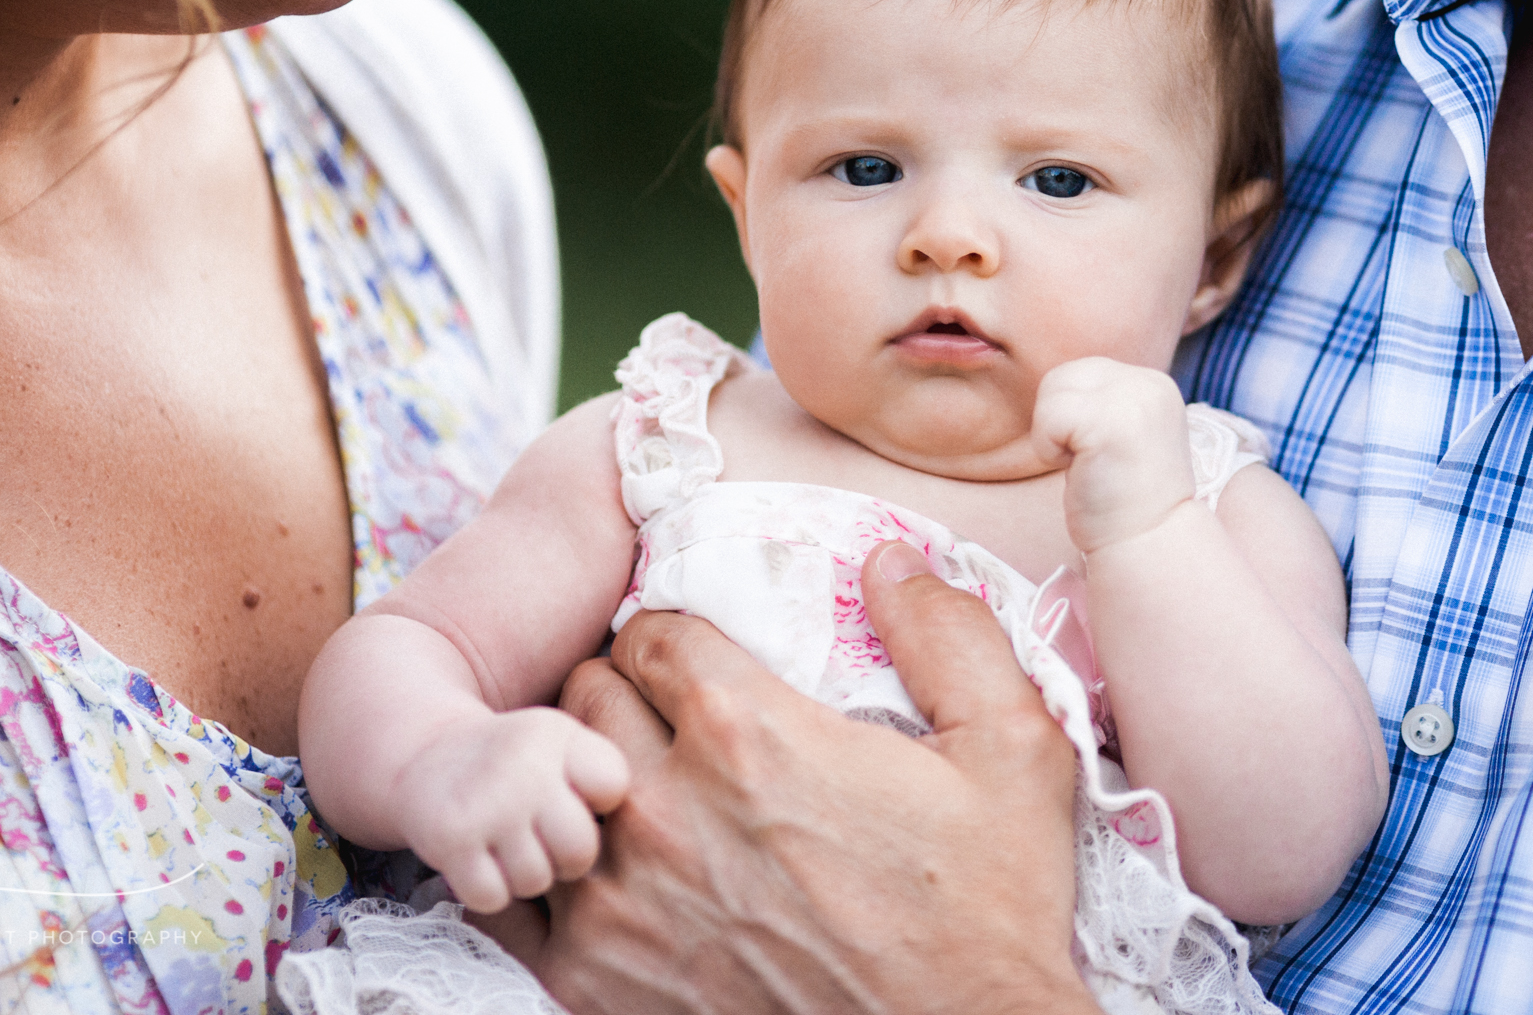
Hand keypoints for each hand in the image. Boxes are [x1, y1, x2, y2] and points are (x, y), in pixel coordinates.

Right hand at [391, 706, 628, 912]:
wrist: (426, 757)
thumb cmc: (517, 762)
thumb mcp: (565, 740)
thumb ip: (609, 767)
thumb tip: (667, 807)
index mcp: (559, 735)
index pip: (613, 786)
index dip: (599, 804)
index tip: (579, 798)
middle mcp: (524, 765)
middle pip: (580, 848)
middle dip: (568, 857)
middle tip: (546, 839)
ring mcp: (486, 804)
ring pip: (536, 880)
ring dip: (525, 874)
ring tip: (511, 845)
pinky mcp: (450, 840)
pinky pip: (493, 897)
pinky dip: (488, 890)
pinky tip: (483, 860)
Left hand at [534, 541, 1099, 1014]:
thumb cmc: (986, 912)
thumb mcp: (1011, 750)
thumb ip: (948, 632)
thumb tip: (888, 559)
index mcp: (750, 735)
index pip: (649, 632)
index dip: (675, 636)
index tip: (701, 658)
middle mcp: (668, 811)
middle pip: (584, 696)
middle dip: (623, 692)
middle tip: (667, 717)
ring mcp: (622, 902)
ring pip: (548, 788)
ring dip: (587, 778)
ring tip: (642, 791)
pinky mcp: (596, 980)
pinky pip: (521, 890)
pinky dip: (556, 868)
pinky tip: (614, 869)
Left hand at [1034, 357, 1194, 553]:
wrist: (1147, 544)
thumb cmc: (1123, 499)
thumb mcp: (1121, 433)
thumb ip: (1100, 402)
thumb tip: (1054, 385)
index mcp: (1153, 384)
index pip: (1082, 373)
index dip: (1072, 418)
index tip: (1101, 456)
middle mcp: (1149, 382)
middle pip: (1062, 377)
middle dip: (1060, 422)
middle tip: (1091, 463)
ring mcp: (1132, 399)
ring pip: (1051, 392)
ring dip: (1053, 436)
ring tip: (1088, 466)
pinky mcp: (1109, 421)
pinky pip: (1048, 417)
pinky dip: (1049, 449)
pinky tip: (1082, 472)